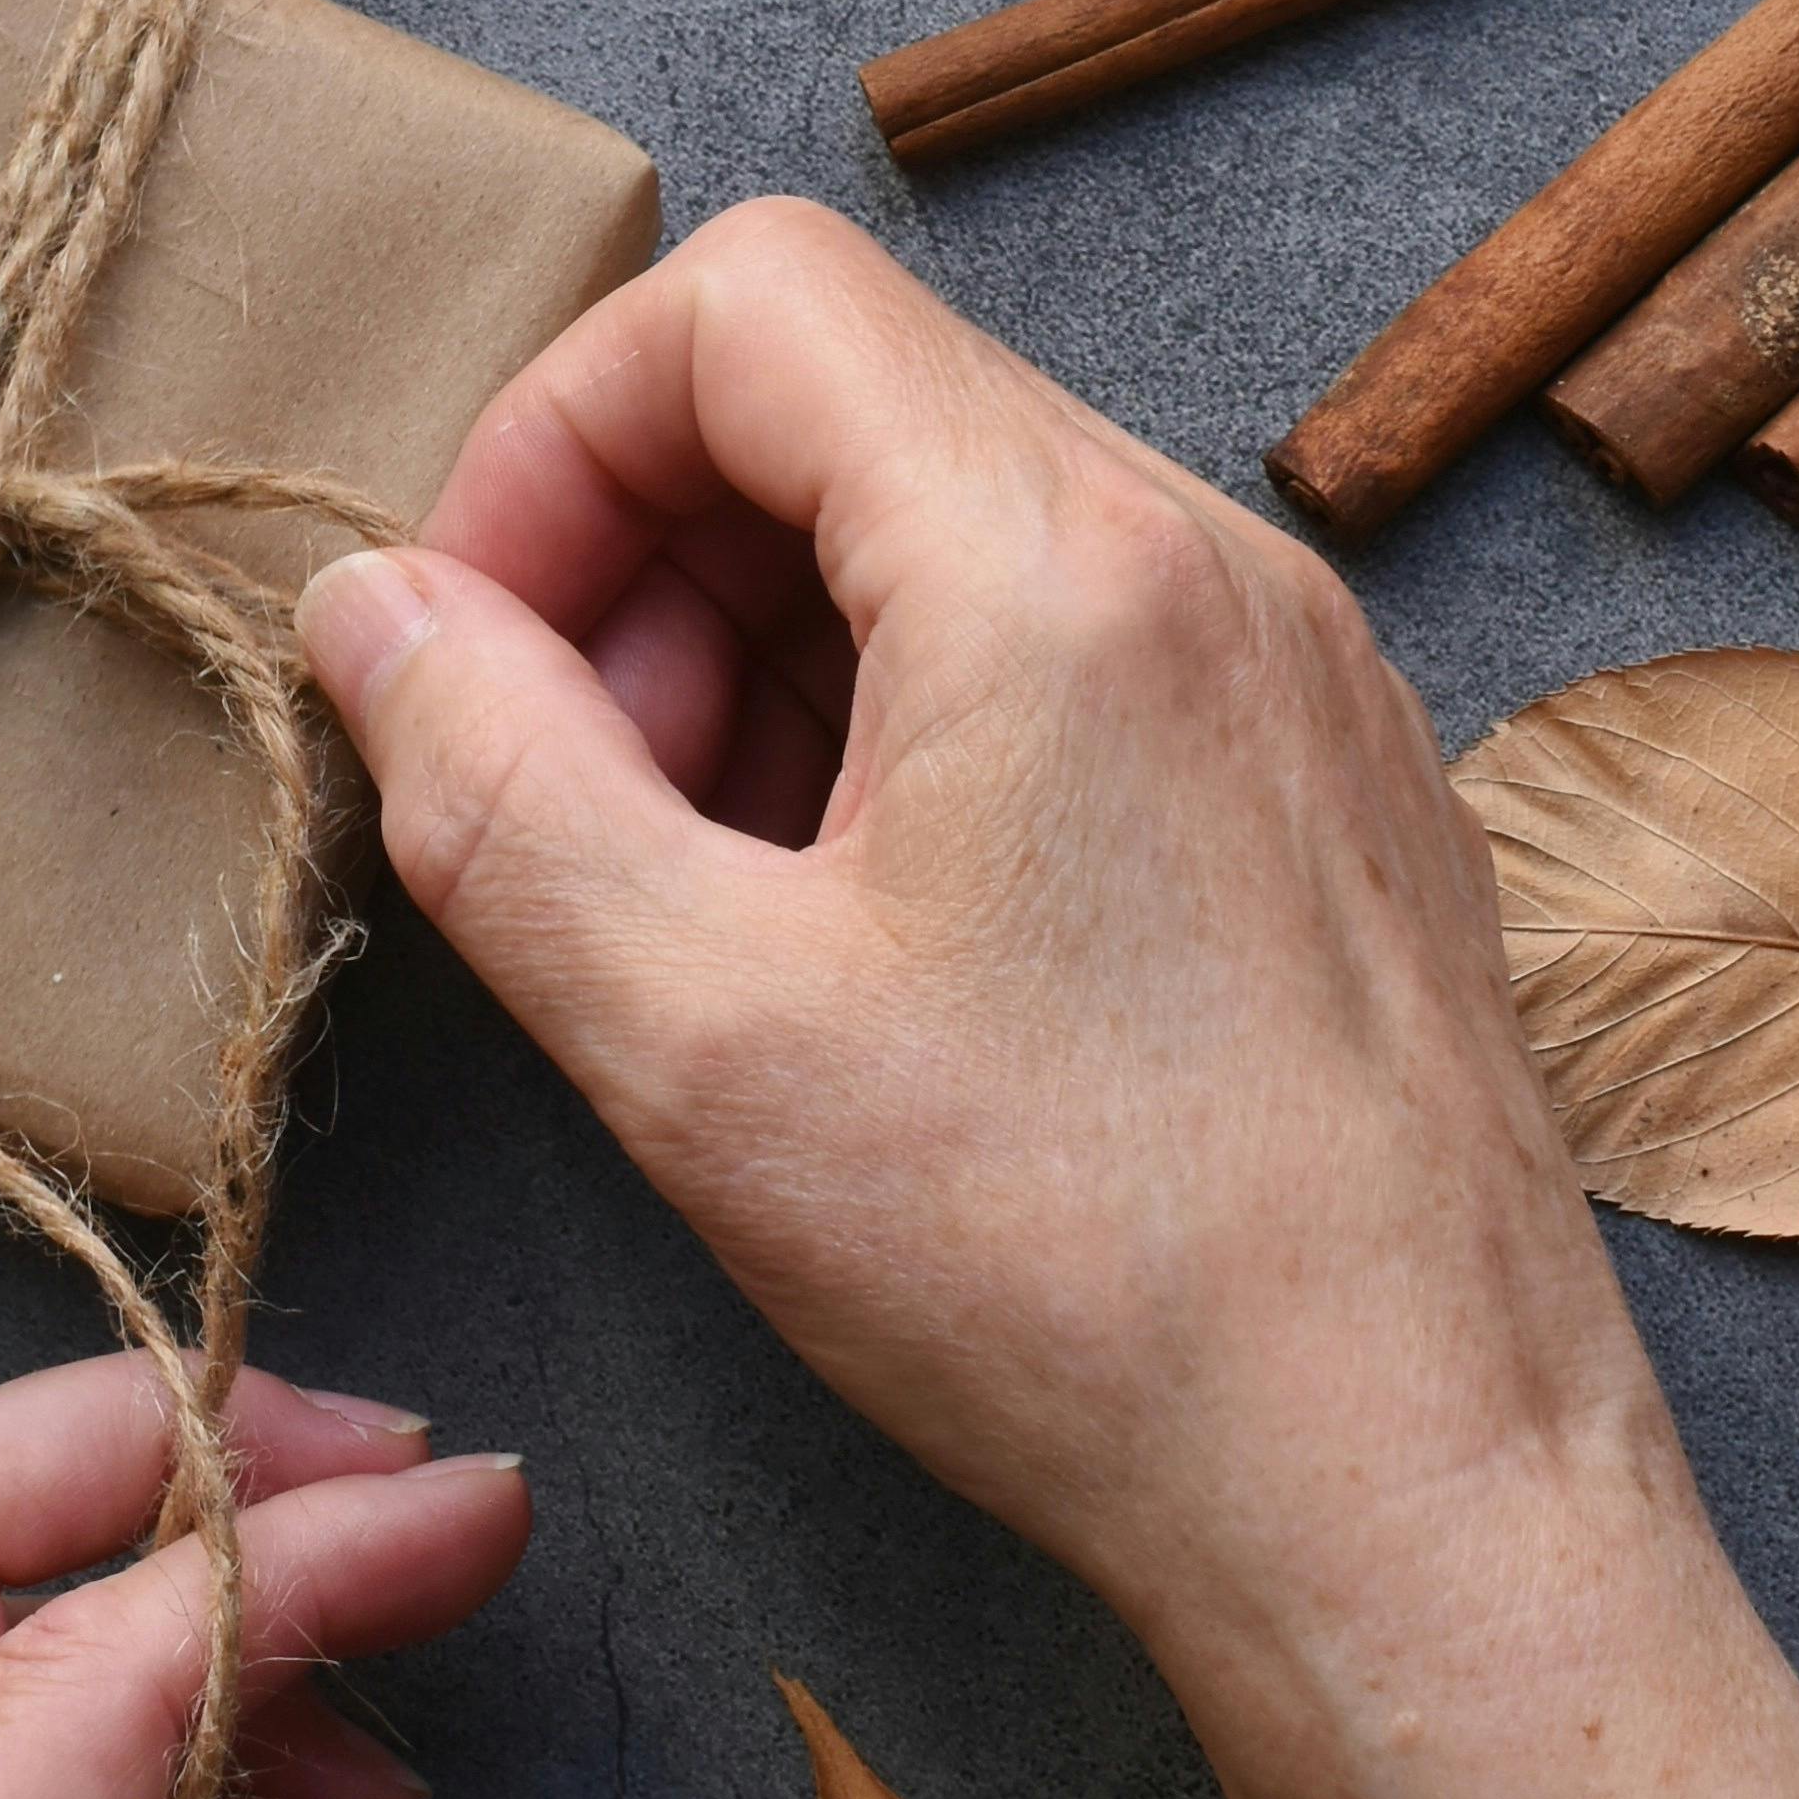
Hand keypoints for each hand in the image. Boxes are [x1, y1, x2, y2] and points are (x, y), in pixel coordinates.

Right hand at [298, 200, 1672, 1776]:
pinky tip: (871, 952)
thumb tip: (373, 609)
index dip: (554, 442)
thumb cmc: (1084, 1282)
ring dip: (771, 661)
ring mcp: (1299, 668)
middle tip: (569, 805)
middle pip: (849, 399)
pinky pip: (1079, 648)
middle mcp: (1212, 560)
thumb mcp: (694, 1035)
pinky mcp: (1335, 784)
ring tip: (707, 902)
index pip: (744, 300)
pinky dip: (920, 731)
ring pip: (958, 528)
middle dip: (649, 566)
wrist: (1425, 1497)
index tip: (477, 647)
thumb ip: (490, 781)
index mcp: (1059, 561)